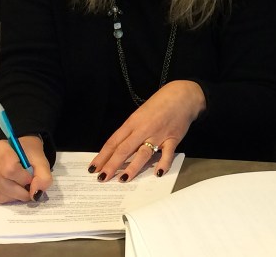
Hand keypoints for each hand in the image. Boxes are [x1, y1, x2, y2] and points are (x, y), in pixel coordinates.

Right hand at [0, 136, 50, 202]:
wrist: (19, 149)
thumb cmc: (29, 152)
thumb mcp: (41, 159)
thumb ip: (43, 176)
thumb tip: (36, 194)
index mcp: (0, 149)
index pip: (9, 169)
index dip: (23, 178)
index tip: (31, 179)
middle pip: (3, 183)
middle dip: (20, 191)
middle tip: (30, 189)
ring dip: (14, 196)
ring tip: (22, 189)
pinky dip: (7, 197)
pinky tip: (13, 189)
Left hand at [89, 80, 205, 181]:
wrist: (182, 95)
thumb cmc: (159, 104)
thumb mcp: (140, 114)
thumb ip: (131, 131)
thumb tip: (119, 149)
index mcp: (133, 122)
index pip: (114, 141)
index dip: (102, 156)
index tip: (93, 168)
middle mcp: (143, 129)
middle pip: (124, 149)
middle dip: (112, 165)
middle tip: (102, 178)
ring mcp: (158, 135)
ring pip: (143, 153)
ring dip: (132, 167)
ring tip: (123, 179)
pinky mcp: (173, 138)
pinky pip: (167, 154)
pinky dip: (163, 164)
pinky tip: (157, 173)